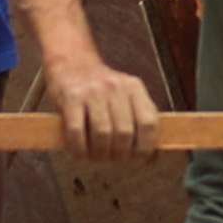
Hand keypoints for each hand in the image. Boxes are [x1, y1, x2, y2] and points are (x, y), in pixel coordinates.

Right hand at [43, 52, 157, 155]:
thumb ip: (139, 120)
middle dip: (119, 155)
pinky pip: (77, 132)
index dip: (145, 148)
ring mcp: (92, 91)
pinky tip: (79, 152)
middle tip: (113, 159)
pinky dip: (79, 149)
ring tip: (97, 157)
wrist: (71, 62)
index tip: (138, 160)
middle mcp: (115, 87)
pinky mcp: (71, 97)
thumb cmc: (100, 89)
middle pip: (125, 133)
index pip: (149, 123)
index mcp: (134, 87)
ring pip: (103, 134)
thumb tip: (152, 158)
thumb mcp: (125, 96)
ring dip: (99, 154)